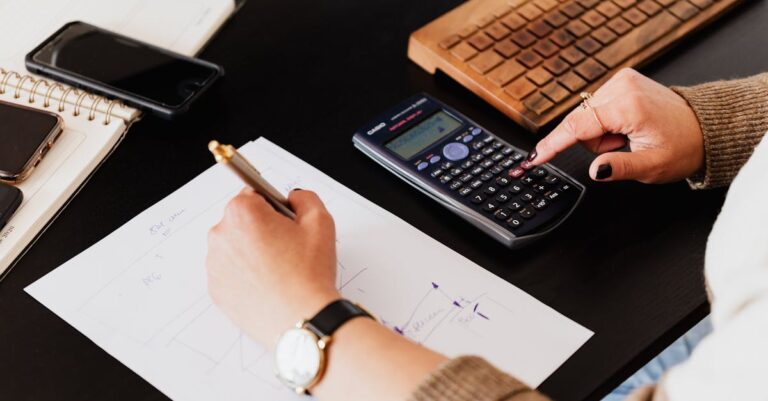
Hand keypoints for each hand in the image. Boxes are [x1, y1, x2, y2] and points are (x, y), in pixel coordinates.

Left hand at [206, 189, 339, 346]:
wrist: (301, 319)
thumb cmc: (309, 273)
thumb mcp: (321, 221)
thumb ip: (305, 198)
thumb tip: (293, 198)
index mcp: (242, 212)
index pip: (253, 194)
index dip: (274, 208)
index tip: (285, 223)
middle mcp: (221, 235)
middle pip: (241, 221)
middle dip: (261, 229)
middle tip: (287, 250)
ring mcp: (215, 264)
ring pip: (235, 247)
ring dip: (251, 252)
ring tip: (278, 271)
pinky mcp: (216, 289)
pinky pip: (230, 273)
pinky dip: (245, 275)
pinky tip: (267, 285)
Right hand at [527, 68, 703, 182]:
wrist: (703, 127)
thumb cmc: (683, 146)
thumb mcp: (652, 167)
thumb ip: (620, 169)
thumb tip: (596, 170)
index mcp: (629, 106)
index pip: (578, 126)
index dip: (553, 145)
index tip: (533, 157)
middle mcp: (622, 86)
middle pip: (580, 122)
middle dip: (594, 142)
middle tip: (623, 147)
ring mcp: (621, 80)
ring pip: (585, 116)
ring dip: (600, 133)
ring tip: (628, 137)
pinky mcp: (621, 80)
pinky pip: (595, 108)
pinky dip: (604, 122)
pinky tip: (625, 126)